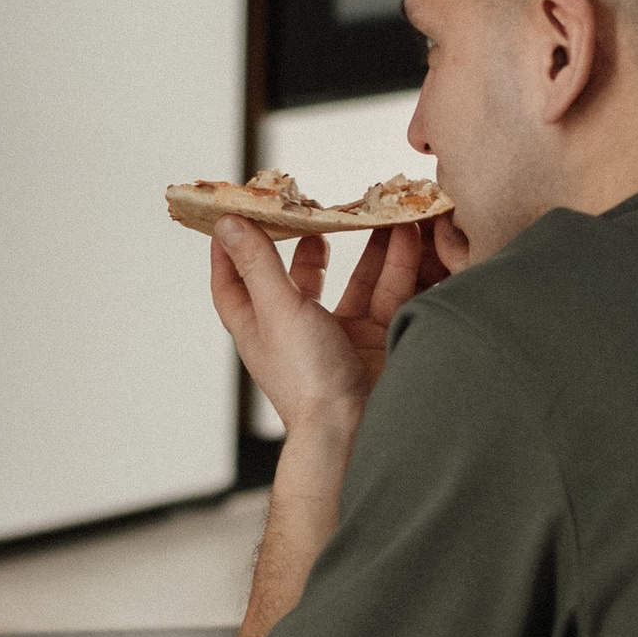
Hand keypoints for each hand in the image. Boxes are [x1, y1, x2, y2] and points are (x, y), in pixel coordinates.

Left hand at [207, 212, 458, 432]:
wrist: (355, 429)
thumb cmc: (306, 378)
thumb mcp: (277, 310)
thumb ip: (259, 264)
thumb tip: (228, 223)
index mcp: (258, 326)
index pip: (232, 283)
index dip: (230, 250)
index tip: (233, 215)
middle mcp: (295, 330)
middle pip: (300, 277)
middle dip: (313, 242)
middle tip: (321, 207)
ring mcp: (338, 337)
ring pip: (355, 281)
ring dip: (369, 248)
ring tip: (381, 211)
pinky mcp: (375, 340)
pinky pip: (387, 295)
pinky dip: (399, 267)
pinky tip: (408, 237)